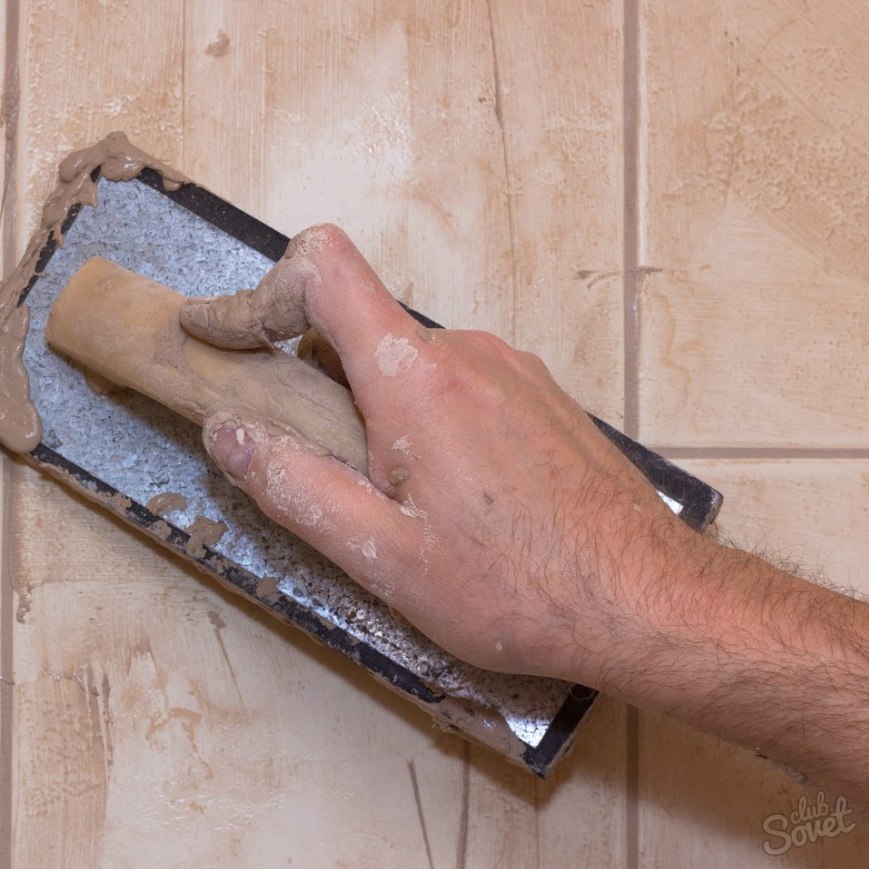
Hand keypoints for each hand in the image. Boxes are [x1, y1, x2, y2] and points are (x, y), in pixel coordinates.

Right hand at [180, 224, 703, 681]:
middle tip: (325, 472)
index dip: (258, 294)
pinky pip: (458, 384)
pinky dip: (426, 419)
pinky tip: (454, 496)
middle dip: (318, 388)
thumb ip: (295, 487)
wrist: (645, 599)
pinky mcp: (538, 395)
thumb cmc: (517, 587)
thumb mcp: (384, 558)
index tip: (223, 340)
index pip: (324, 269)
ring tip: (401, 502)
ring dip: (378, 413)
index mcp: (417, 380)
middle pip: (359, 330)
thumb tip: (229, 431)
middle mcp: (467, 352)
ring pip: (410, 364)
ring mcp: (511, 369)